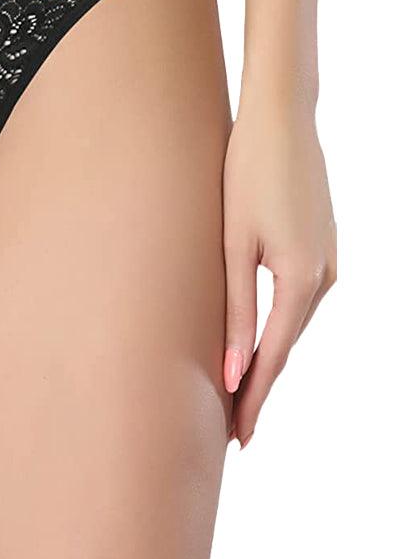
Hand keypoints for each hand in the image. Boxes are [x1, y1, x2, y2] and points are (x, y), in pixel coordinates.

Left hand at [222, 93, 335, 446]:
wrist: (282, 120)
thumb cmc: (246, 175)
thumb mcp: (233, 246)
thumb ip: (233, 311)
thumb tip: (230, 374)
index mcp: (301, 281)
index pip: (272, 357)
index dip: (252, 399)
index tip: (238, 438)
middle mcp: (325, 278)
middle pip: (285, 347)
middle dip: (258, 388)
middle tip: (233, 432)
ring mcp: (329, 262)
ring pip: (292, 325)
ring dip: (266, 358)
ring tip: (236, 395)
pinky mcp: (322, 248)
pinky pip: (298, 302)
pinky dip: (277, 329)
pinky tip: (258, 342)